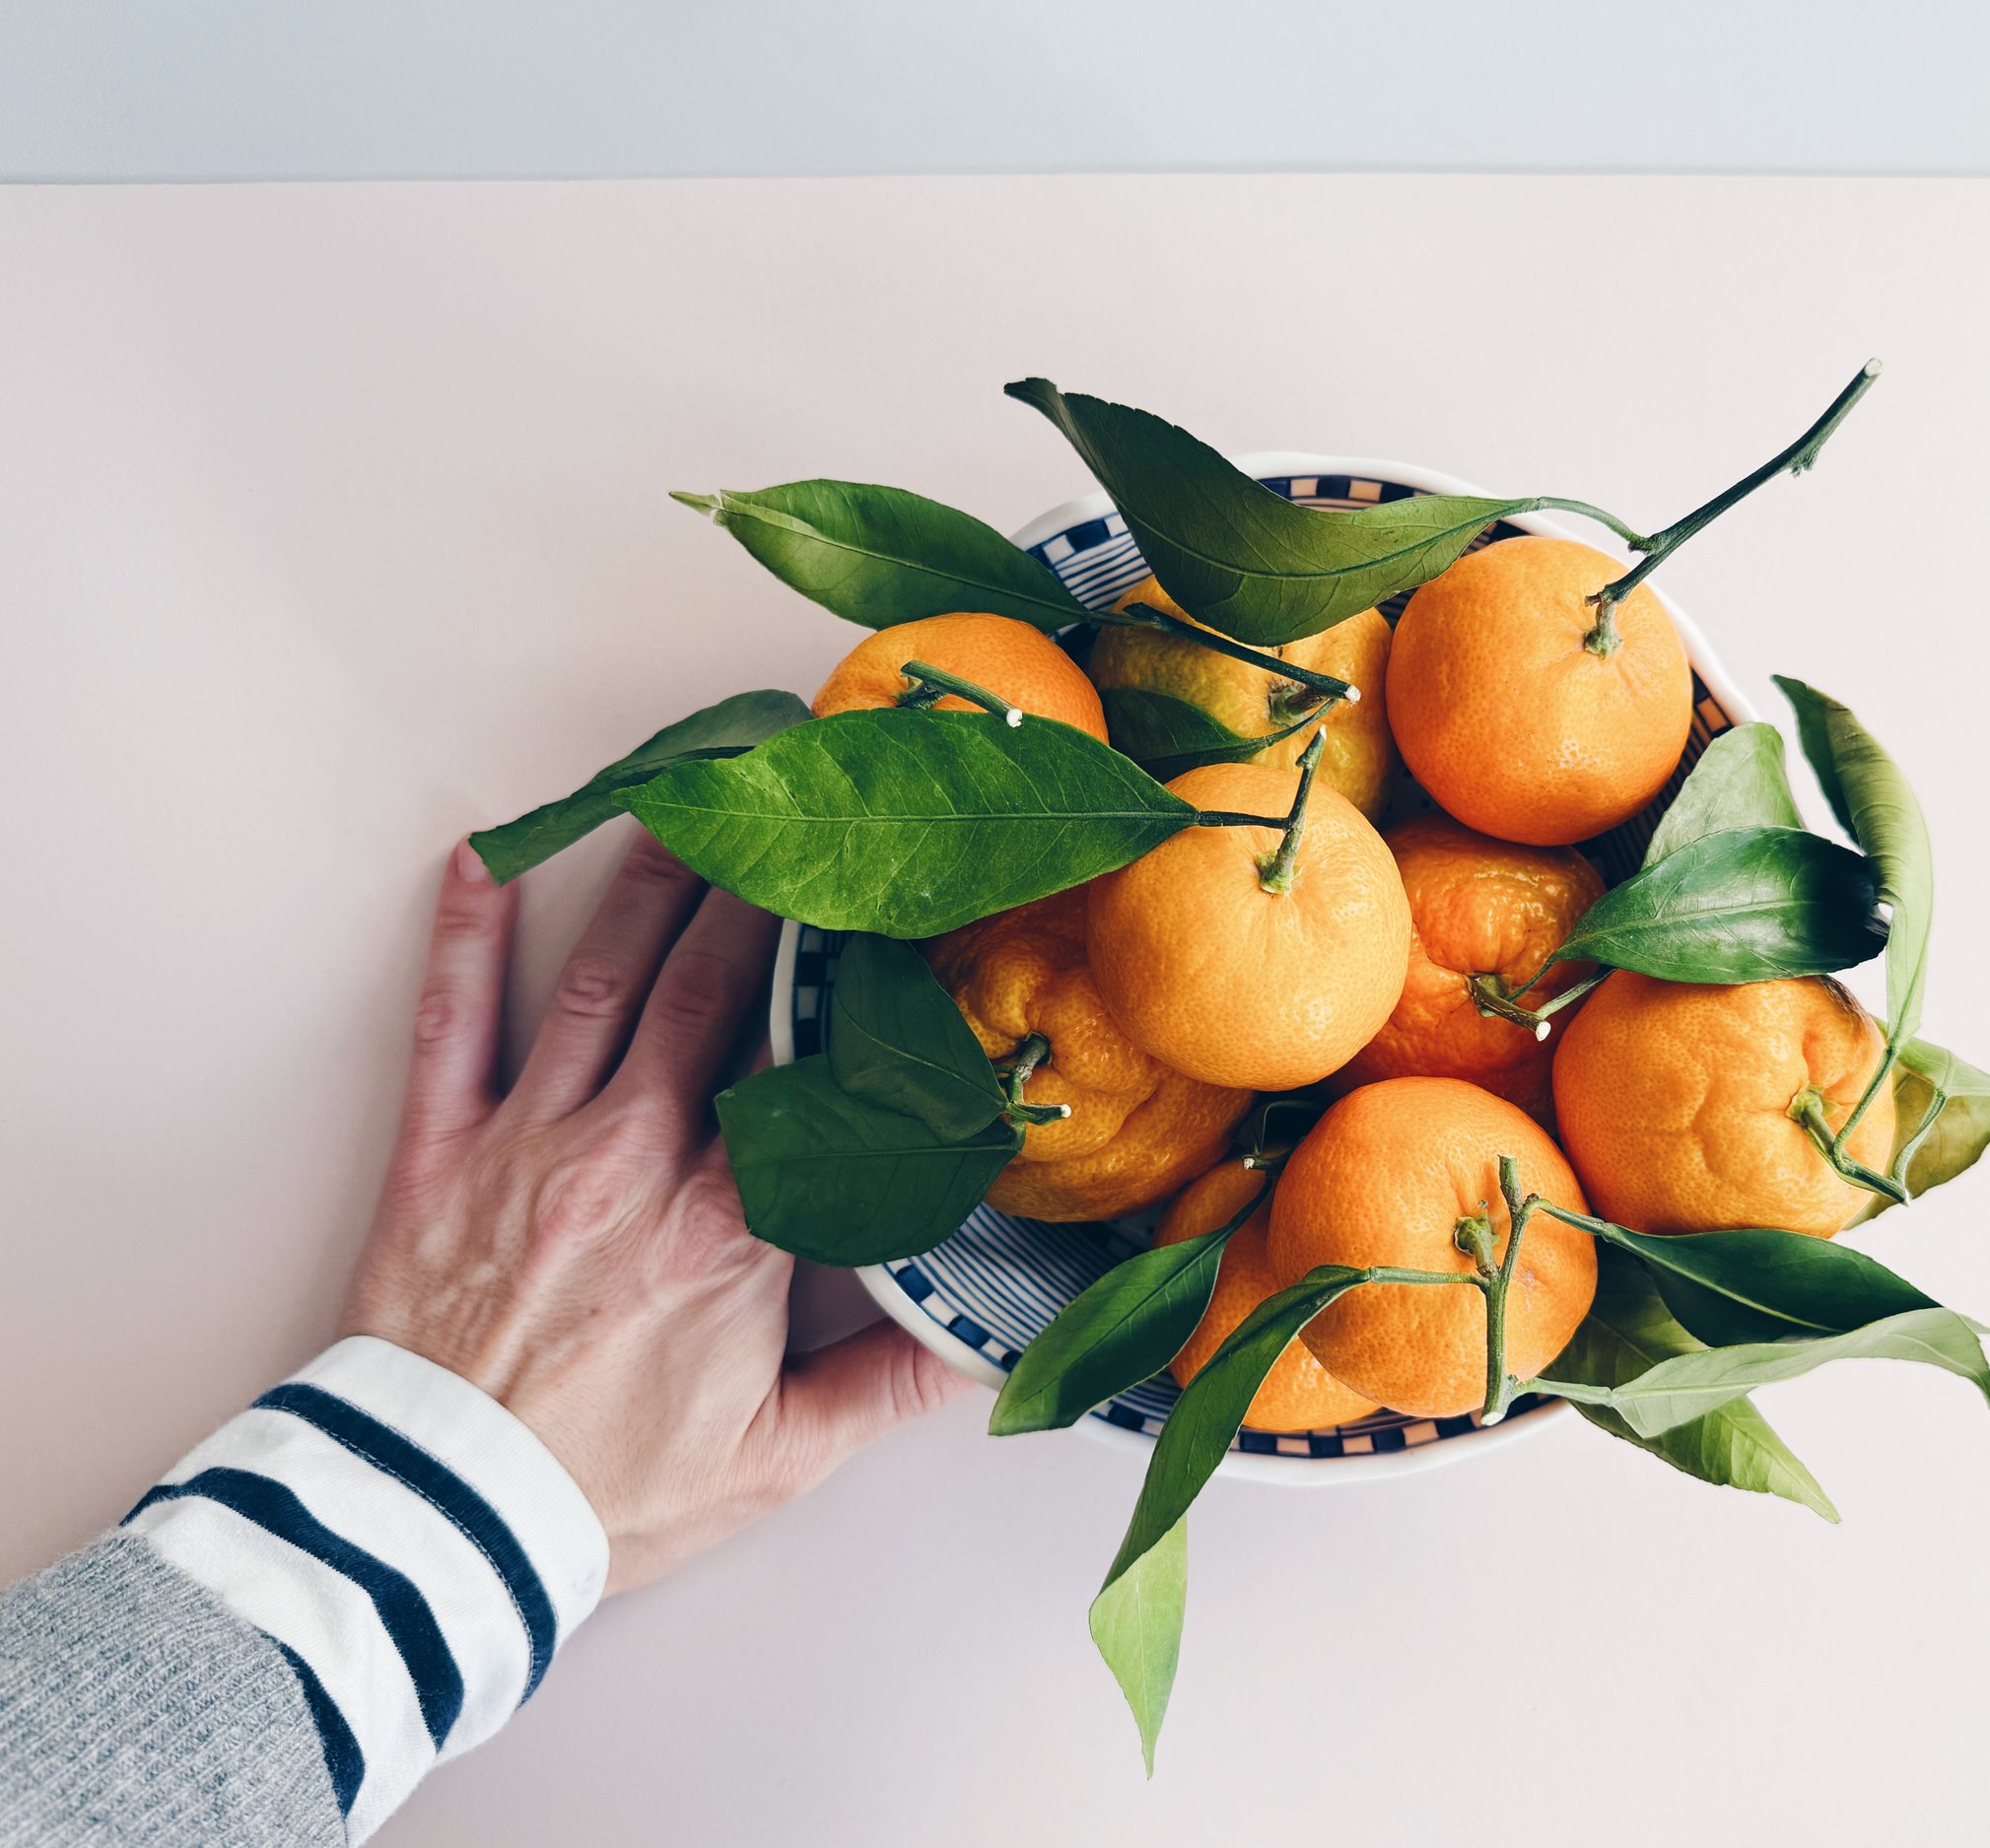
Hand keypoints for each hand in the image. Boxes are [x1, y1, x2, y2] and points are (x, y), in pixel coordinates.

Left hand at [343, 834, 967, 1592]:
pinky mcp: (442, 1154)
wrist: (442, 1525)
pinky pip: (453, 1024)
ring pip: (602, 981)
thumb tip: (989, 1339)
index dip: (843, 979)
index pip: (803, 1067)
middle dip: (760, 886)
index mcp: (728, 1226)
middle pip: (707, 989)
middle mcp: (635, 1158)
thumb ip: (890, 1386)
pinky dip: (464, 936)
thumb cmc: (607, 1491)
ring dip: (647, 880)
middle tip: (799, 803)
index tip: (882, 906)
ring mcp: (533, 1143)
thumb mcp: (777, 1457)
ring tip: (687, 796)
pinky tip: (480, 858)